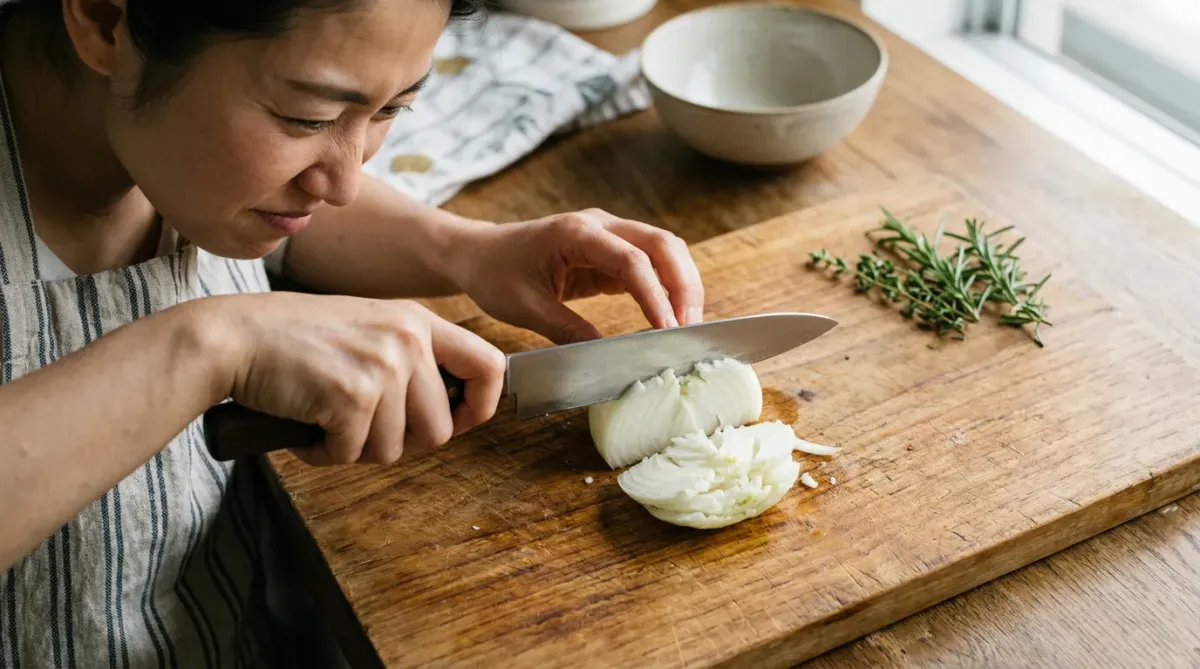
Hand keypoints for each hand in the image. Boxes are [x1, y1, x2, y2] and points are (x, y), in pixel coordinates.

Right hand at [211, 293, 505, 465]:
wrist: (231, 337)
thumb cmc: (291, 339)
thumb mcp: (366, 329)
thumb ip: (409, 360)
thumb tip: (447, 415)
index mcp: (417, 321)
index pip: (489, 366)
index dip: (480, 407)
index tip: (457, 422)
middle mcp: (407, 340)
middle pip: (440, 429)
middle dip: (400, 443)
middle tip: (361, 429)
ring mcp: (382, 367)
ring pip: (395, 449)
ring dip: (356, 448)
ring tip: (326, 419)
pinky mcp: (353, 397)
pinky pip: (353, 455)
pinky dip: (324, 453)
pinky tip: (305, 426)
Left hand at [450, 209, 704, 343]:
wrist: (478, 253)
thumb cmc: (494, 273)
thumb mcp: (524, 307)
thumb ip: (566, 329)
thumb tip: (607, 355)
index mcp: (576, 232)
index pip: (631, 260)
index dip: (655, 295)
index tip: (667, 330)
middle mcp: (600, 225)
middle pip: (662, 245)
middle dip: (684, 285)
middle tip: (691, 328)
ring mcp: (608, 236)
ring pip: (664, 252)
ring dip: (681, 286)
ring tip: (686, 327)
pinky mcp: (610, 253)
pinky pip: (649, 267)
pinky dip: (665, 290)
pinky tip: (669, 319)